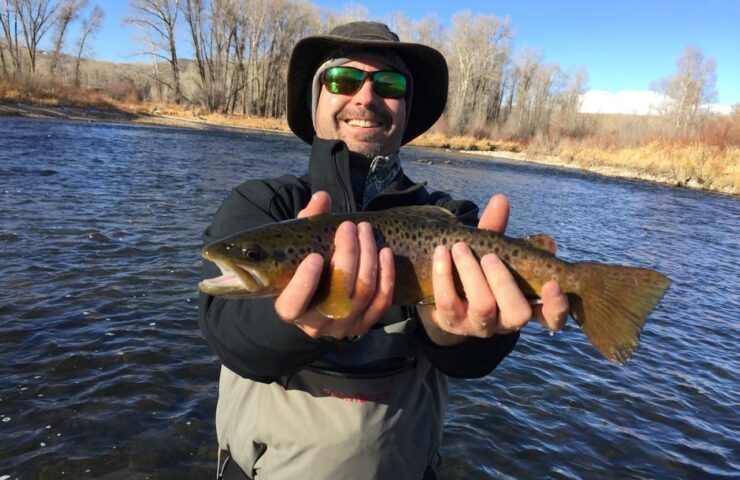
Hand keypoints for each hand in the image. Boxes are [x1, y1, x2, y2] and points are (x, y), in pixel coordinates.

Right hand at [273, 192, 394, 338]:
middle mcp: (315, 325)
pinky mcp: (363, 325)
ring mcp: (342, 327)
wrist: (318, 297)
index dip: (304, 283)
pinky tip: (384, 252)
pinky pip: (381, 302)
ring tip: (366, 231)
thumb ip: (307, 222)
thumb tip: (322, 198)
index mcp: (290, 309)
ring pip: (362, 292)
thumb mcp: (299, 246)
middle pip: (338, 291)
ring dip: (368, 257)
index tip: (315, 256)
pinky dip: (386, 276)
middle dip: (348, 254)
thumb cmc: (303, 266)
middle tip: (350, 226)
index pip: (294, 304)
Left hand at [417, 194, 568, 345]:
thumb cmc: (474, 270)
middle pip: (517, 314)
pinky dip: (444, 275)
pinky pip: (448, 303)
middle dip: (504, 283)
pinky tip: (441, 253)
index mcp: (525, 304)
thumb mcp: (489, 251)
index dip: (556, 306)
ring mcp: (478, 325)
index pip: (552, 319)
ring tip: (460, 248)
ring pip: (483, 308)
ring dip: (472, 275)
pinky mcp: (451, 323)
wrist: (438, 292)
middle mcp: (505, 321)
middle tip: (490, 257)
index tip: (552, 284)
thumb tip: (500, 200)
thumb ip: (496, 230)